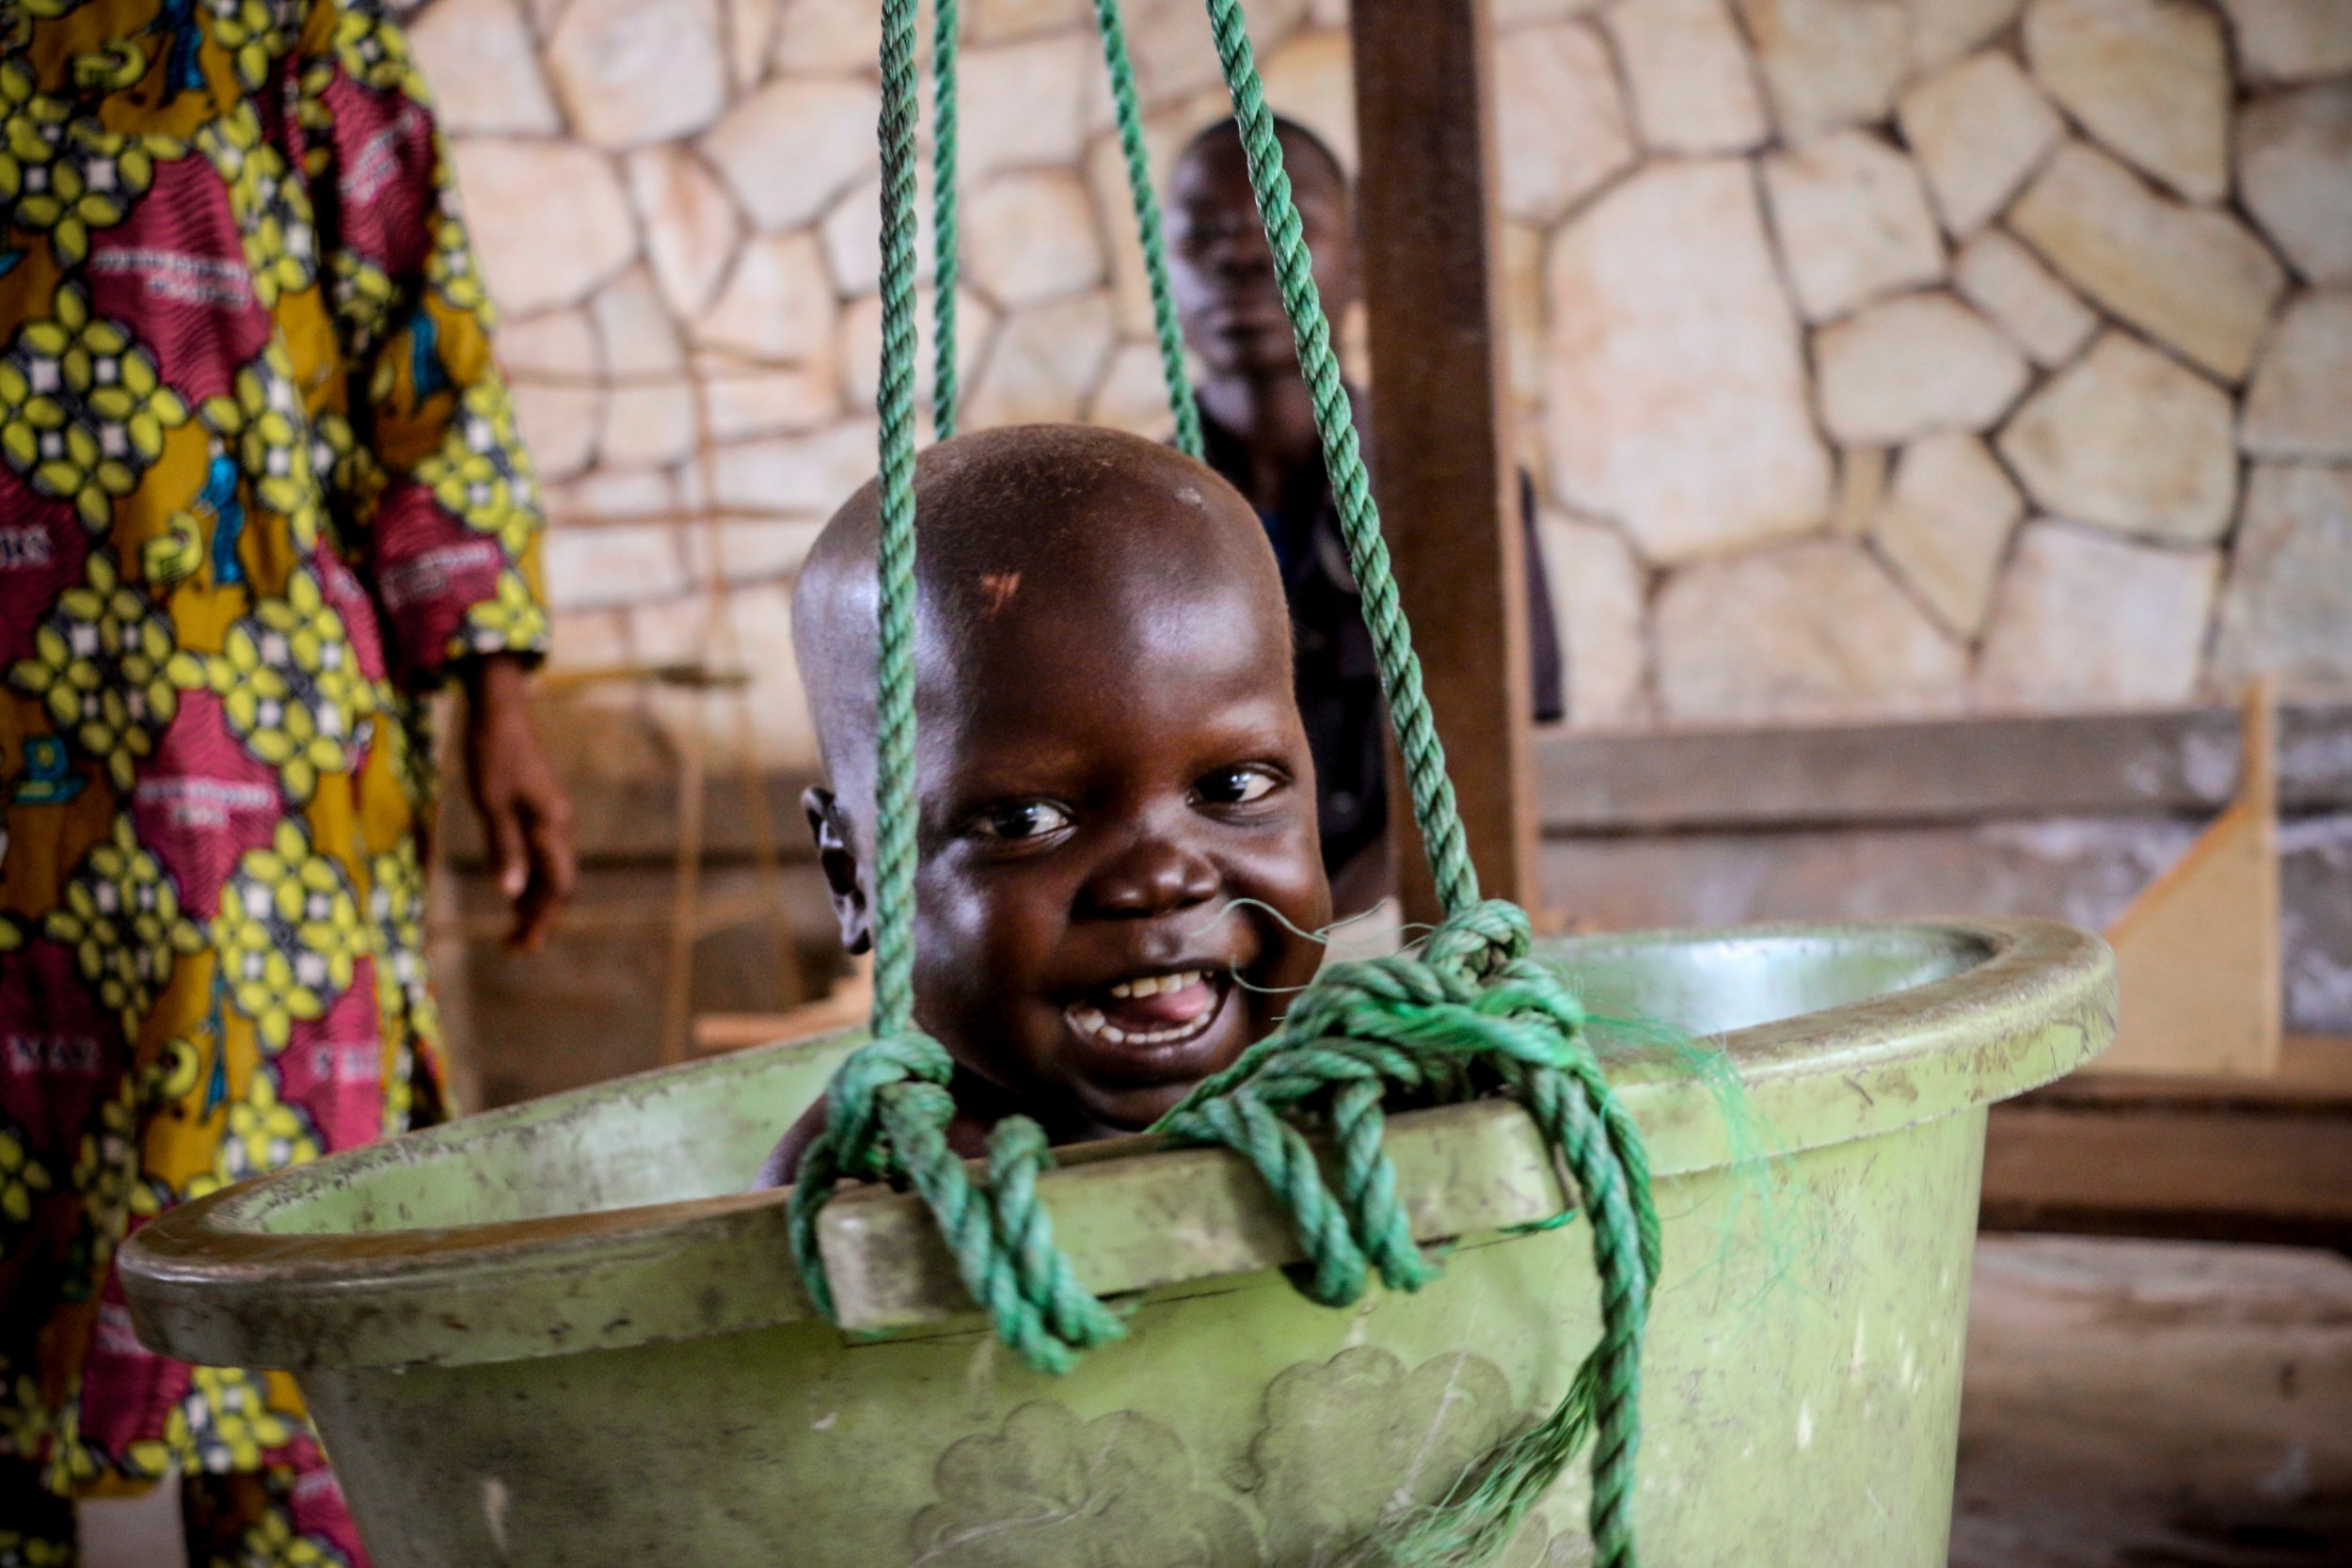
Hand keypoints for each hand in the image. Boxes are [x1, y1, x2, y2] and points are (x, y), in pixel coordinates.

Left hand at [460, 655, 575, 950]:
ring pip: (551, 870)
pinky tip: (512, 891)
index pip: (557, 887)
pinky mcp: (540, 809)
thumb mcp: (490, 802)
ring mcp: (551, 817)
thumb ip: (504, 847)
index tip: (519, 947)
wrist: (501, 708)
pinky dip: (529, 880)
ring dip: (534, 902)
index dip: (541, 921)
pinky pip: (542, 855)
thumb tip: (512, 894)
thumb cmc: (492, 752)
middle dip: (539, 919)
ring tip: (511, 929)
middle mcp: (559, 825)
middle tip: (513, 949)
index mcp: (551, 825)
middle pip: (558, 884)